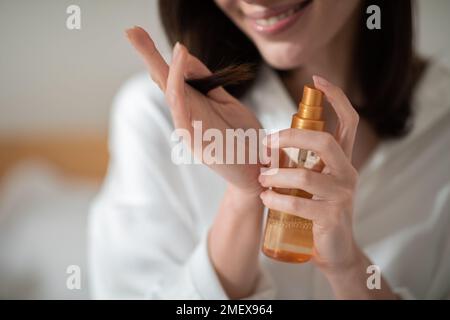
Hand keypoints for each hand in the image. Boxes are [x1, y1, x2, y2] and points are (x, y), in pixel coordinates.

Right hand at [126, 27, 262, 194]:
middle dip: (148, 55)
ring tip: (141, 39)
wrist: (259, 171)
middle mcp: (186, 117)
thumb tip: (185, 56)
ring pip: (170, 93)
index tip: (140, 33)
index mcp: (193, 107)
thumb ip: (207, 82)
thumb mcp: (227, 101)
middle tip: (130, 30)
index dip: (159, 56)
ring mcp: (188, 129)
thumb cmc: (244, 138)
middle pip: (164, 82)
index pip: (173, 77)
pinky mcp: (195, 141)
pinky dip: (178, 87)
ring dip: (158, 65)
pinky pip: (183, 110)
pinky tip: (174, 66)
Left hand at [259, 75, 361, 273]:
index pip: (348, 121)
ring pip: (307, 176)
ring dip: (277, 175)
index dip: (336, 98)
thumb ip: (300, 162)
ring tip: (262, 178)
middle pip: (324, 141)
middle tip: (267, 144)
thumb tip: (270, 143)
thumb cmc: (317, 211)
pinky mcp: (331, 217)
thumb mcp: (313, 181)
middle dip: (291, 137)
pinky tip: (266, 198)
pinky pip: (299, 203)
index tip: (316, 81)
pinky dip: (276, 199)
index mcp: (343, 160)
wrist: (333, 251)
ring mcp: (342, 195)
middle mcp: (347, 173)